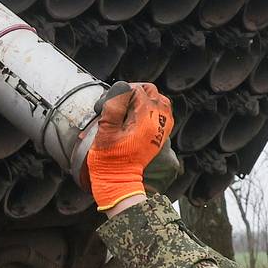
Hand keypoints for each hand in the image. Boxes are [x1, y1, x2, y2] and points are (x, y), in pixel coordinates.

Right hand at [87, 82, 173, 211]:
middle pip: (151, 91)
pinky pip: (163, 113)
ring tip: (128, 106)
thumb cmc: (108, 158)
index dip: (120, 92)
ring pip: (160, 100)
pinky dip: (152, 108)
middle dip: (133, 91)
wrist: (118, 180)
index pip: (137, 90)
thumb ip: (114, 106)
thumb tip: (122, 87)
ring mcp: (160, 129)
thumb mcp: (105, 131)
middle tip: (117, 101)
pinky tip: (138, 115)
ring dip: (144, 98)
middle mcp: (158, 122)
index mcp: (145, 119)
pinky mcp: (159, 135)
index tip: (108, 103)